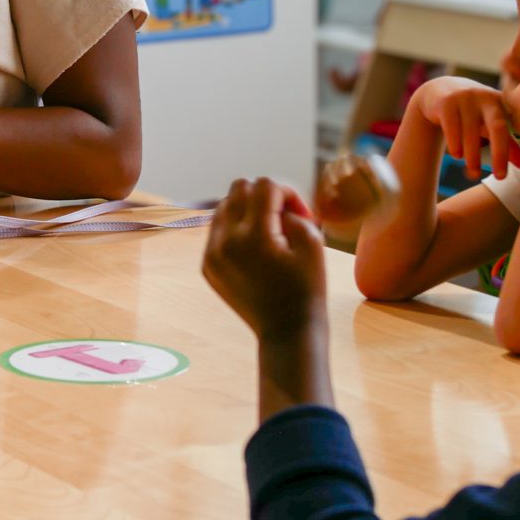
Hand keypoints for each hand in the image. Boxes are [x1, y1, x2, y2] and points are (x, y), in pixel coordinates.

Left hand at [201, 178, 328, 342]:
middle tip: (283, 219)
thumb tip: (276, 205)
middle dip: (264, 196)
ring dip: (247, 210)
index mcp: (254, 235)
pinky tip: (254, 249)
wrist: (286, 333)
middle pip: (239, 188)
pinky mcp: (207, 266)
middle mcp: (225, 240)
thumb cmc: (306, 289)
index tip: (300, 215)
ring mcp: (211, 254)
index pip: (264, 185)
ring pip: (224, 207)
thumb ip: (293, 212)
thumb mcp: (312, 244)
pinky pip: (216, 231)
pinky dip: (234, 229)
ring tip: (268, 233)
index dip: (288, 192)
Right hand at [414, 76, 519, 180]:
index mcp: (501, 103)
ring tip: (473, 172)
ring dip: (472, 154)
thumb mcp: (490, 124)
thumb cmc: (472, 112)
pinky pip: (451, 126)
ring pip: (471, 131)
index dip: (510, 153)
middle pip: (496, 127)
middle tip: (497, 178)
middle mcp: (486, 97)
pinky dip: (454, 143)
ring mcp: (465, 97)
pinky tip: (456, 155)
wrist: (440, 90)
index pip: (510, 130)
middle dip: (498, 154)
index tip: (503, 177)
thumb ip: (508, 144)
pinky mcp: (446, 101)